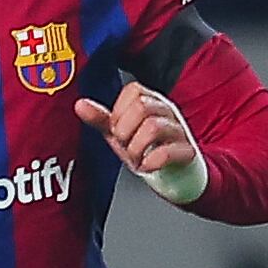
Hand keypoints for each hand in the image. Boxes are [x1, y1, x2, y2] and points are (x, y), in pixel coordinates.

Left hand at [75, 79, 200, 188]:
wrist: (175, 176)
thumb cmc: (148, 151)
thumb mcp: (121, 134)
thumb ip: (101, 119)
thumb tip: (80, 104)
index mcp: (151, 101)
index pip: (134, 90)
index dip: (119, 112)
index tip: (119, 130)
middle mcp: (167, 111)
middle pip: (142, 107)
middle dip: (125, 132)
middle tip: (127, 146)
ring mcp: (179, 130)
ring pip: (153, 127)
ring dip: (136, 149)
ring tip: (137, 158)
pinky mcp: (187, 152)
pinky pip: (168, 151)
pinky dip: (152, 162)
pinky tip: (148, 166)